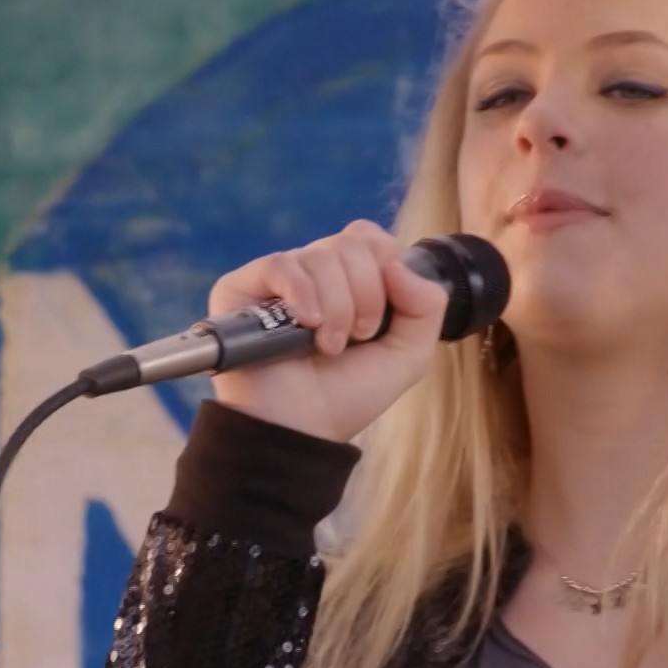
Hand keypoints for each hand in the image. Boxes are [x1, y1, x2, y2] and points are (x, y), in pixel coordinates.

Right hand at [207, 220, 452, 442]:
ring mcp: (277, 279)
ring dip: (337, 308)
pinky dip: (303, 294)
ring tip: (328, 347)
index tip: (382, 317)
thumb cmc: (348, 395)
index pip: (369, 237)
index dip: (386, 267)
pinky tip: (307, 326)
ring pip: (321, 255)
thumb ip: (426, 305)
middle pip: (352, 242)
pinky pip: (281, 265)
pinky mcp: (240, 288)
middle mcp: (311, 272)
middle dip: (367, 294)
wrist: (302, 430)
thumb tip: (398, 263)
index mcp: (347, 279)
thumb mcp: (409, 354)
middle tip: (357, 337)